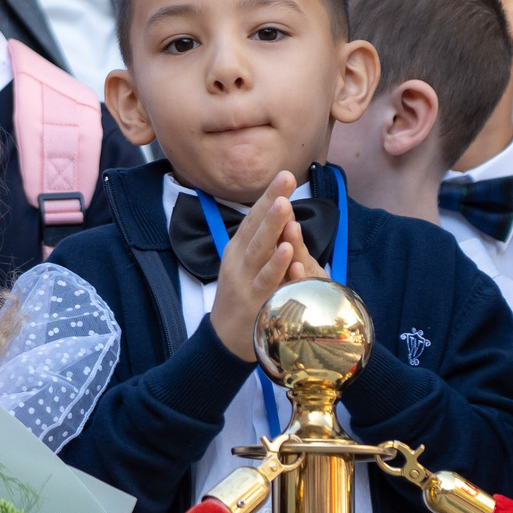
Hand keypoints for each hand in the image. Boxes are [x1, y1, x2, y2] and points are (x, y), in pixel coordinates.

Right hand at [208, 172, 313, 362]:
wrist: (225, 338)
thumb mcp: (245, 264)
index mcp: (237, 248)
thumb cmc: (241, 297)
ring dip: (272, 226)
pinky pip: (267, 280)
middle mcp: (238, 259)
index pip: (253, 217)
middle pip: (255, 227)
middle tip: (286, 178)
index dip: (268, 196)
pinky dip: (277, 264)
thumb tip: (279, 213)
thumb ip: (260, 242)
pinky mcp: (253, 300)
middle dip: (271, 201)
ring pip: (260, 249)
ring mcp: (244, 279)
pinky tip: (287, 250)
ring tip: (285, 204)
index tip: (284, 174)